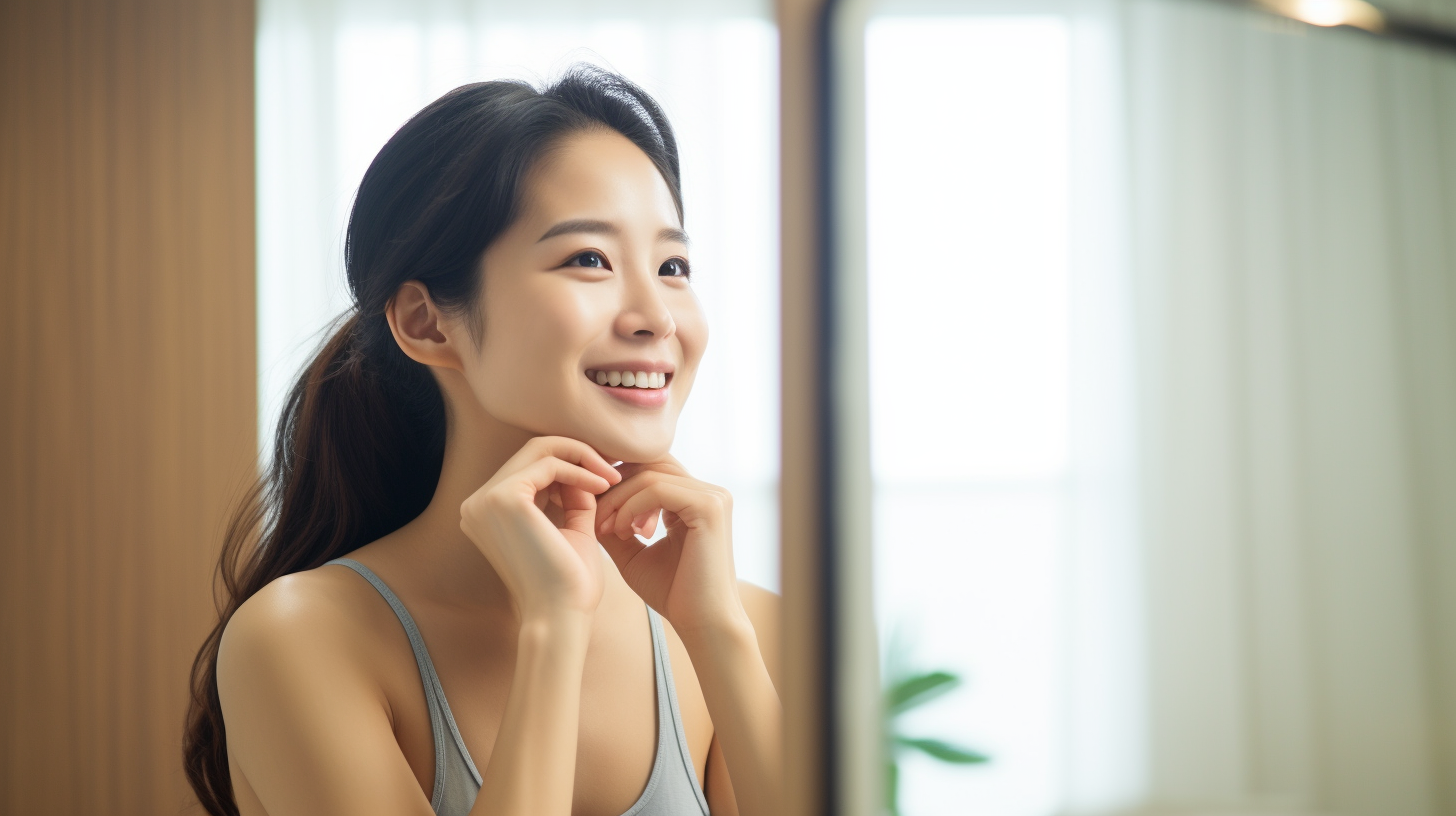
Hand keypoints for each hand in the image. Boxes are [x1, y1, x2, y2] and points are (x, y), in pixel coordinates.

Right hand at [459, 436, 621, 622]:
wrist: (561, 616)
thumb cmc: (568, 584)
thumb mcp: (571, 529)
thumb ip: (573, 497)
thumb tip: (585, 467)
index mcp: (487, 512)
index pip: (530, 466)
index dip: (571, 464)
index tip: (606, 475)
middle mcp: (478, 503)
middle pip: (532, 451)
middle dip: (578, 454)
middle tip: (613, 471)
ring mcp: (486, 500)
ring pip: (540, 449)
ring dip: (582, 458)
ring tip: (612, 479)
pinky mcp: (504, 498)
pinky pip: (549, 463)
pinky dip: (580, 469)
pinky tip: (603, 486)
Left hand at [594, 457, 746, 637]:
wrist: (702, 624)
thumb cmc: (672, 593)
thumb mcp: (633, 552)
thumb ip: (616, 523)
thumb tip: (585, 499)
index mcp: (696, 500)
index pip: (652, 469)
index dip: (618, 484)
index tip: (593, 513)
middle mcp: (709, 492)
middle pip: (651, 463)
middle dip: (615, 486)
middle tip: (594, 516)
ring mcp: (713, 496)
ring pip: (650, 475)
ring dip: (618, 499)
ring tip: (605, 529)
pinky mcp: (709, 507)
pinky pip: (657, 489)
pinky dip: (630, 507)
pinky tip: (621, 532)